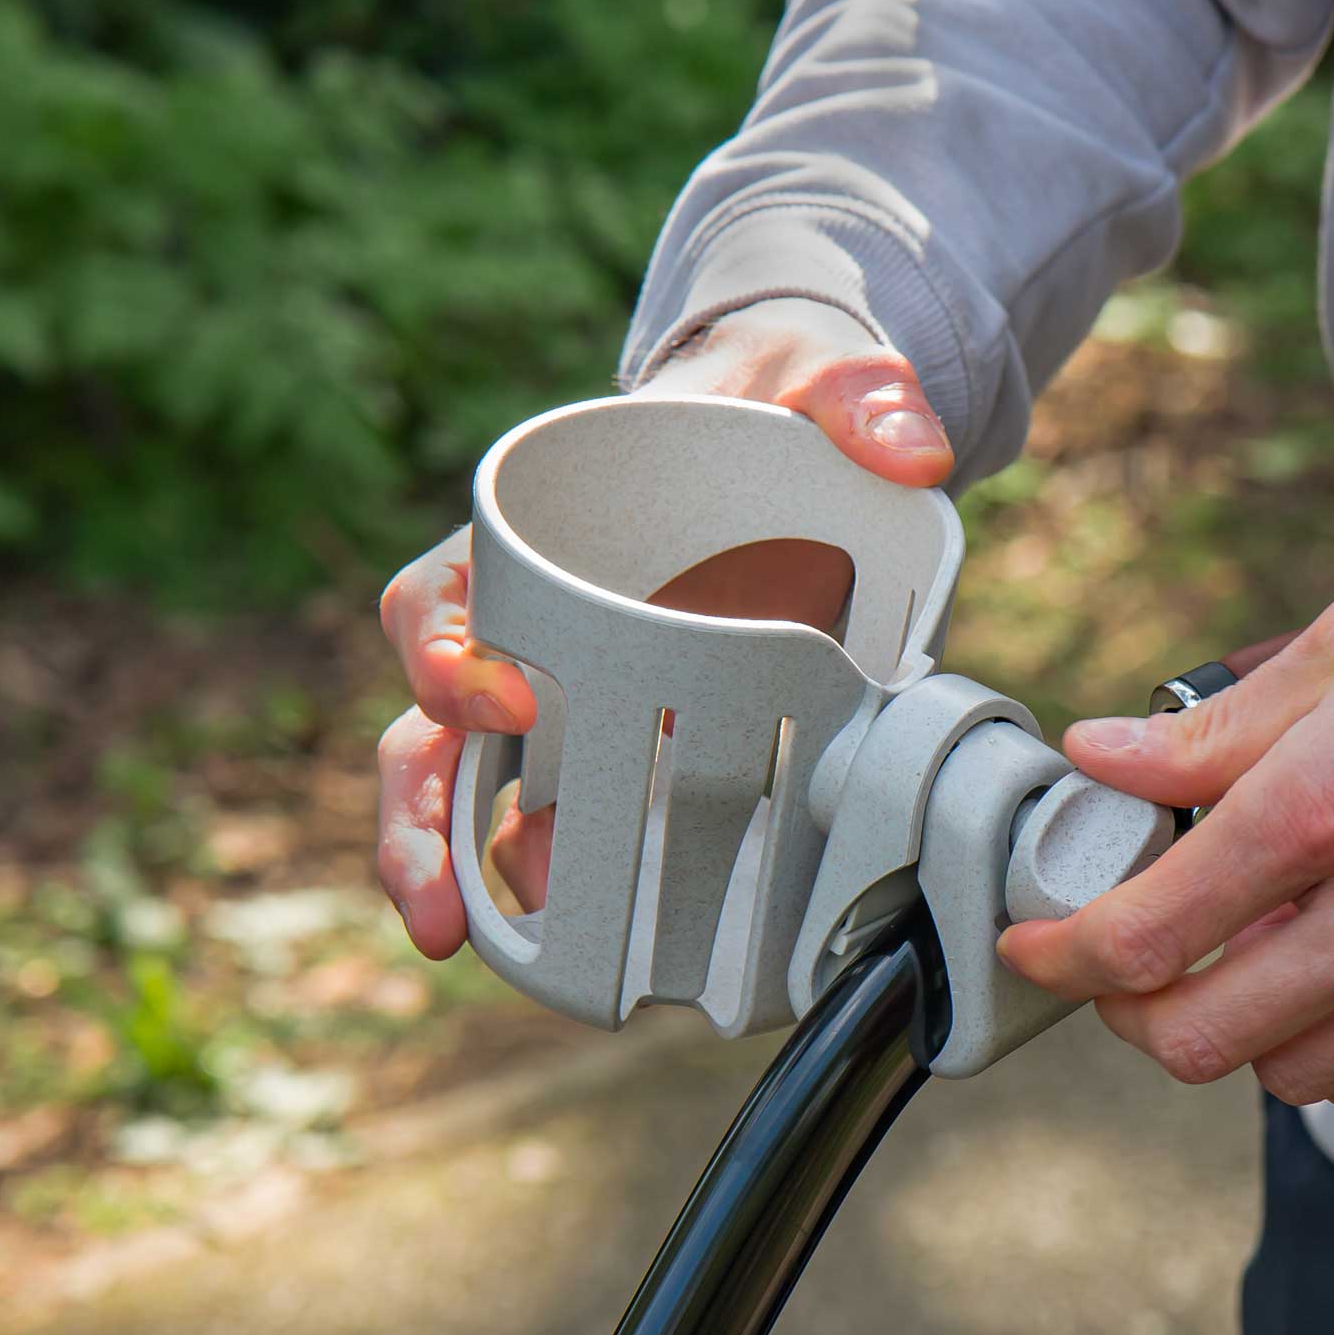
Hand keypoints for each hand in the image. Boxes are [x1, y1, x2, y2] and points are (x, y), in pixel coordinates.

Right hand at [376, 298, 952, 957]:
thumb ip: (862, 397)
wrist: (801, 461)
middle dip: (417, 820)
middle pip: (429, 728)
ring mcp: (574, 706)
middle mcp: (532, 631)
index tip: (505, 706)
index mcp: (540, 537)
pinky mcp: (627, 754)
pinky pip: (569, 830)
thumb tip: (916, 453)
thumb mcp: (820, 380)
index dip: (443, 653)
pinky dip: (563, 895)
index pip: (444, 595)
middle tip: (435, 903)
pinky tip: (581, 953)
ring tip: (458, 948)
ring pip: (475, 799)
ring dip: (460, 879)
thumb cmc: (775, 415)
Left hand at [999, 462, 1333, 1145]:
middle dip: (1131, 1008)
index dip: (1061, 952)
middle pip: (1200, 1037)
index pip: (1145, 935)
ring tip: (1245, 960)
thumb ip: (1213, 727)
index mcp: (1331, 802)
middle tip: (1125, 961)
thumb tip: (1100, 759)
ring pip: (1296, 1079)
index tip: (1038, 940)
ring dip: (1241, 1032)